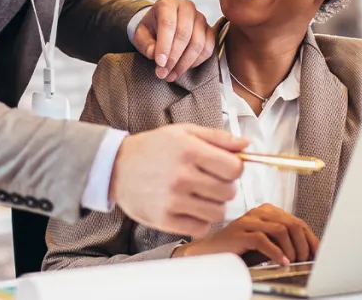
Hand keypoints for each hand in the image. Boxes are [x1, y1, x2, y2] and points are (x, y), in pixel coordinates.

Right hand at [109, 124, 245, 237]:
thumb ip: (217, 138)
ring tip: (199, 195)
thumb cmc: (151, 148)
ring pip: (218, 213)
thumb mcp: (183, 132)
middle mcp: (182, 176)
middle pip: (229, 192)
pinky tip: (189, 207)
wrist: (115, 167)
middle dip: (224, 186)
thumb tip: (246, 144)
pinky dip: (200, 220)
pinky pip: (201, 228)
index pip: (235, 168)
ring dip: (214, 205)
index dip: (234, 168)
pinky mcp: (165, 219)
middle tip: (209, 181)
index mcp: (189, 151)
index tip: (225, 168)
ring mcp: (173, 200)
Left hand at [132, 0, 213, 81]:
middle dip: (173, 58)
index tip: (159, 63)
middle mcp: (186, 7)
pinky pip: (208, 48)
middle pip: (184, 34)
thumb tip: (154, 54)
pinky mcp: (209, 30)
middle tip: (163, 73)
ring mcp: (200, 18)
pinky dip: (196, 62)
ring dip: (184, 63)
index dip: (164, 46)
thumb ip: (145, 43)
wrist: (162, 24)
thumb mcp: (141, 34)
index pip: (168, 24)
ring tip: (171, 75)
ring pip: (197, 43)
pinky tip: (183, 68)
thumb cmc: (151, 29)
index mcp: (167, 4)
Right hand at [172, 203, 318, 265]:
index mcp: (267, 211)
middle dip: (303, 243)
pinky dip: (276, 253)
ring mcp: (249, 221)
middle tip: (306, 259)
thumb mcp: (265, 243)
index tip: (317, 252)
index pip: (296, 221)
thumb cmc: (238, 249)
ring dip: (292, 248)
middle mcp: (259, 212)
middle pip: (291, 223)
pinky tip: (281, 261)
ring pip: (281, 229)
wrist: (210, 253)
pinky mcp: (240, 232)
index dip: (310, 237)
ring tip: (294, 261)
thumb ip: (282, 241)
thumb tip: (307, 251)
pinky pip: (264, 240)